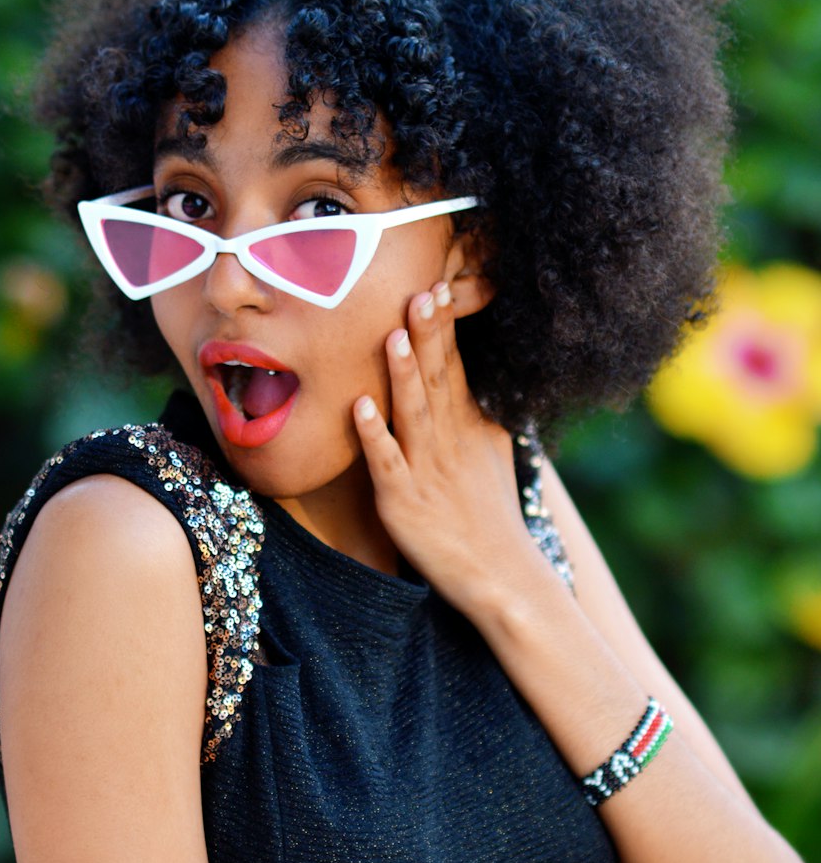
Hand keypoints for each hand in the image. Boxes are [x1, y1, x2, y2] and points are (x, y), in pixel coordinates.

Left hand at [353, 281, 530, 615]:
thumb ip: (479, 407)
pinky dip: (373, 436)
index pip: (454, 366)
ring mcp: (425, 471)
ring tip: (391, 334)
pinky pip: (386, 464)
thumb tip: (468, 367)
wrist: (503, 576)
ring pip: (413, 414)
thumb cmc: (490, 512)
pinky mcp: (403, 503)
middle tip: (418, 290)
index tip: (434, 286)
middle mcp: (448, 442)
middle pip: (436, 380)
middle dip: (427, 336)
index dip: (442, 329)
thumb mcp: (493, 449)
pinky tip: (358, 408)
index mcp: (468, 425)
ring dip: (402, 373)